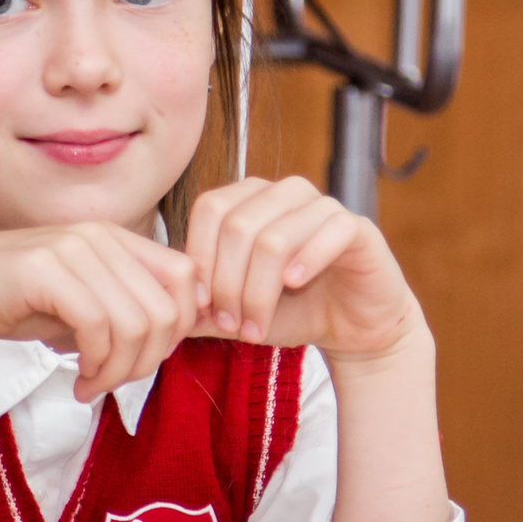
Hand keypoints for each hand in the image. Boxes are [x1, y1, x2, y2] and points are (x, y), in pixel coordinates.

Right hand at [0, 223, 203, 403]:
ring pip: (136, 324)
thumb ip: (127, 309)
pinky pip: (98, 327)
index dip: (181, 327)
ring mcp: (72, 248)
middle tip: (114, 383)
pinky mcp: (45, 269)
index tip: (149, 360)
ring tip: (92, 386)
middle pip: (167, 310)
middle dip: (147, 361)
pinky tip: (77, 380)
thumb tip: (178, 334)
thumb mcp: (82, 304)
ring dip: (118, 371)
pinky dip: (96, 366)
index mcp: (114, 237)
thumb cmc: (14, 304)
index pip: (186, 277)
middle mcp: (99, 235)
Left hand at [185, 176, 428, 367]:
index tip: (203, 308)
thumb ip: (203, 308)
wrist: (353, 328)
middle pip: (237, 226)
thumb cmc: (293, 311)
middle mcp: (284, 193)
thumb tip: (166, 307)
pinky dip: (305, 262)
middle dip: (227, 285)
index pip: (210, 209)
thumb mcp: (238, 312)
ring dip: (258, 292)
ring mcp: (322, 205)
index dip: (201, 260)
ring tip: (256, 327)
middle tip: (232, 326)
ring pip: (274, 237)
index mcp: (250, 200)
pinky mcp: (356, 227)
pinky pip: (326, 232)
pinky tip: (294, 286)